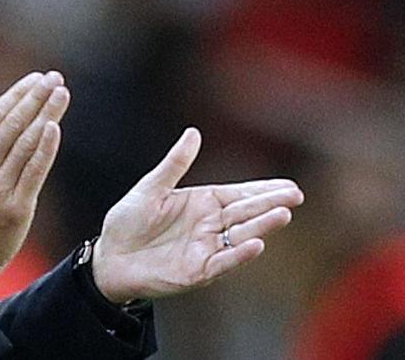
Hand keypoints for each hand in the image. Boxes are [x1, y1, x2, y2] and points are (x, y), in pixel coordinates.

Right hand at [0, 71, 69, 274]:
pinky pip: (33, 172)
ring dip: (46, 114)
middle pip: (14, 123)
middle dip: (37, 97)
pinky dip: (45, 149)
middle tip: (55, 77)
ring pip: (26, 142)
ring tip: (62, 94)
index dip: (18, 94)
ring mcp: (0, 186)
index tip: (36, 78)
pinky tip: (55, 128)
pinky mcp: (17, 206)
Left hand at [91, 127, 303, 301]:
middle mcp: (209, 225)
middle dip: (271, 205)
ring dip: (262, 226)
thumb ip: (175, 164)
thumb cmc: (128, 221)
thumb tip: (193, 133)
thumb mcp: (150, 188)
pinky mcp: (197, 271)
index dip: (263, 190)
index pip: (239, 194)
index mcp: (202, 203)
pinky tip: (256, 244)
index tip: (288, 185)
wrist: (109, 257)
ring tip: (282, 215)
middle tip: (295, 196)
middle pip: (246, 213)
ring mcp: (206, 248)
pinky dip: (239, 254)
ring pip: (240, 236)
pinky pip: (223, 262)